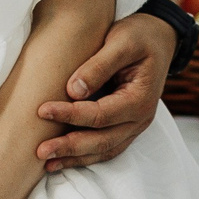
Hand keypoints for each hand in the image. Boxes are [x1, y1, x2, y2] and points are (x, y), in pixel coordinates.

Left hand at [33, 9, 174, 170]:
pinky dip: (84, 156)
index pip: (101, 114)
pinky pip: (105, 148)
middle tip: (41, 150)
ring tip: (47, 163)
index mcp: (140, 99)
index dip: (71, 115)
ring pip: (103, 150)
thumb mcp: (122, 41)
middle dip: (70, 147)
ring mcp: (134, 126)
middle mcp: (140, 119)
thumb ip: (99, 65)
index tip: (42, 110)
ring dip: (75, 158)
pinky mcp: (125, 127)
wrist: (158, 39)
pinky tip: (62, 160)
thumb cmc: (139, 36)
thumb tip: (73, 90)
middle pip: (102, 140)